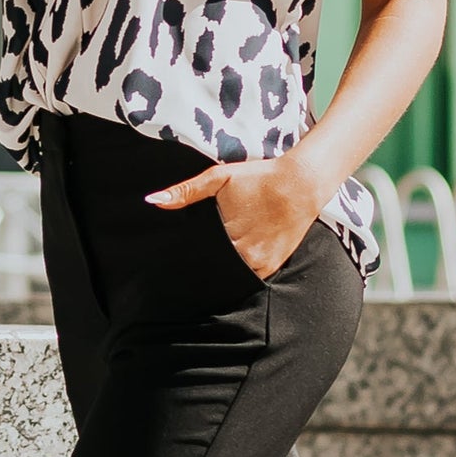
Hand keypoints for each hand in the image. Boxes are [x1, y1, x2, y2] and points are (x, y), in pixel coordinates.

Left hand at [146, 150, 324, 280]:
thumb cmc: (259, 178)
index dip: (185, 254)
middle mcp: (243, 252)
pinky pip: (246, 278)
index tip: (172, 257)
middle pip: (211, 266)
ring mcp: (259, 263)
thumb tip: (153, 200)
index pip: (197, 252)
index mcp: (226, 232)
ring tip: (206, 265)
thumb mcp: (220, 178)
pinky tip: (229, 264)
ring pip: (228, 275)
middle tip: (182, 266)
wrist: (302, 184)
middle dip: (199, 263)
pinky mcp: (270, 267)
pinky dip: (236, 274)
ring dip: (217, 271)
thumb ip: (187, 191)